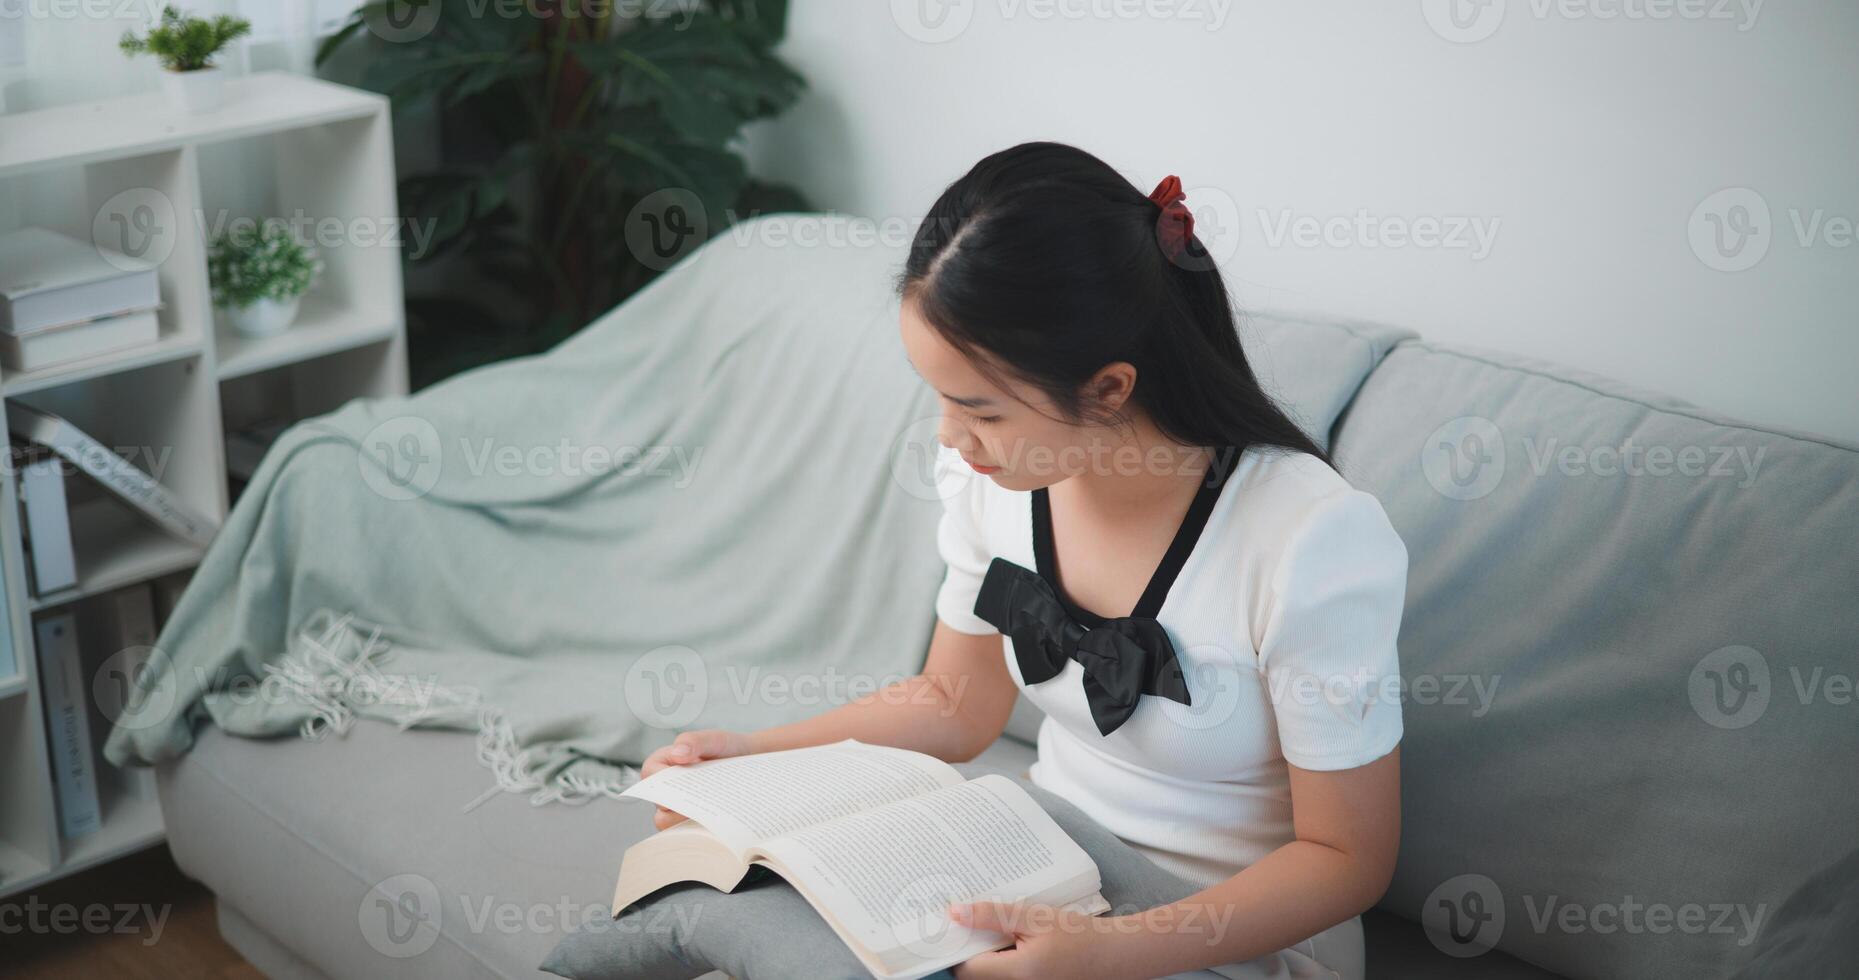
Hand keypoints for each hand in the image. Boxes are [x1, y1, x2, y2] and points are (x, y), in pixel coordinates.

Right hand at [639, 729, 757, 829]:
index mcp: (662, 764)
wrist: (751, 762)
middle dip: (678, 806)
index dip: (662, 781)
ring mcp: (679, 807)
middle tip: (703, 802)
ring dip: (690, 821)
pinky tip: (719, 823)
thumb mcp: (713, 740)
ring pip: (671, 825)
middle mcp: (666, 788)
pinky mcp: (693, 821)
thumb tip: (678, 753)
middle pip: (659, 806)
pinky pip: (690, 833)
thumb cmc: (726, 748)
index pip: (650, 775)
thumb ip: (694, 741)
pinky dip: (702, 830)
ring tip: (713, 813)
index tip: (684, 782)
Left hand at [948, 901, 1131, 979]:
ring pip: (989, 976)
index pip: (965, 968)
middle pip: (974, 975)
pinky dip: (1002, 961)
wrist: (1113, 956)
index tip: (956, 922)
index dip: (957, 945)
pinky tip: (1011, 941)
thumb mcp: (1035, 917)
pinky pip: (1005, 977)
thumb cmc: (1079, 936)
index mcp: (1015, 975)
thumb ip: (993, 915)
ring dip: (986, 955)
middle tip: (973, 921)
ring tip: (995, 928)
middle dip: (971, 949)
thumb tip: (955, 914)